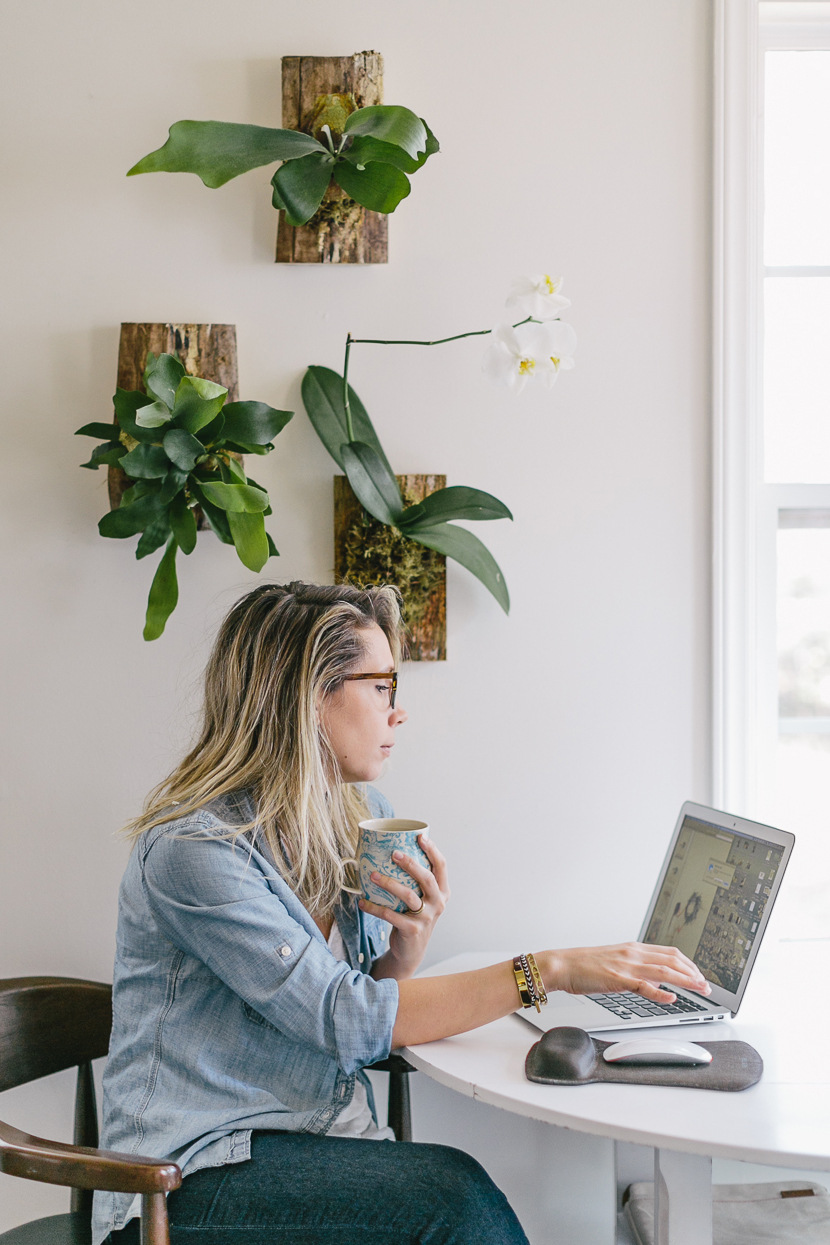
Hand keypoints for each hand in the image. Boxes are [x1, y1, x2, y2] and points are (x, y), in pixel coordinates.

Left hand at [361, 834, 449, 979]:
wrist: (411, 950)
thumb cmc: (413, 916)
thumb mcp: (421, 899)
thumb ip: (415, 880)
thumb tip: (390, 850)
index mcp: (442, 891)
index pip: (441, 866)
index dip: (432, 850)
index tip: (419, 836)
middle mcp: (438, 903)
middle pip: (426, 878)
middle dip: (410, 863)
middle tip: (393, 853)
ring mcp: (427, 917)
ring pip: (408, 895)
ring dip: (388, 883)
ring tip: (372, 875)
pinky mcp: (413, 930)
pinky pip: (391, 915)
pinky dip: (374, 908)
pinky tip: (362, 902)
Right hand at [547, 941, 710, 1002]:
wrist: (562, 965)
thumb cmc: (585, 966)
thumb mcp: (615, 962)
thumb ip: (636, 968)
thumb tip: (655, 979)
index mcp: (633, 948)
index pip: (670, 952)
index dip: (689, 964)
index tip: (700, 975)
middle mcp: (633, 953)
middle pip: (672, 960)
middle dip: (694, 973)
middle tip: (707, 986)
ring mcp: (626, 965)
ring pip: (664, 971)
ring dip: (686, 980)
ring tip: (700, 989)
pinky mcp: (617, 979)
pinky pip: (643, 986)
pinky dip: (660, 993)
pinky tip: (672, 999)